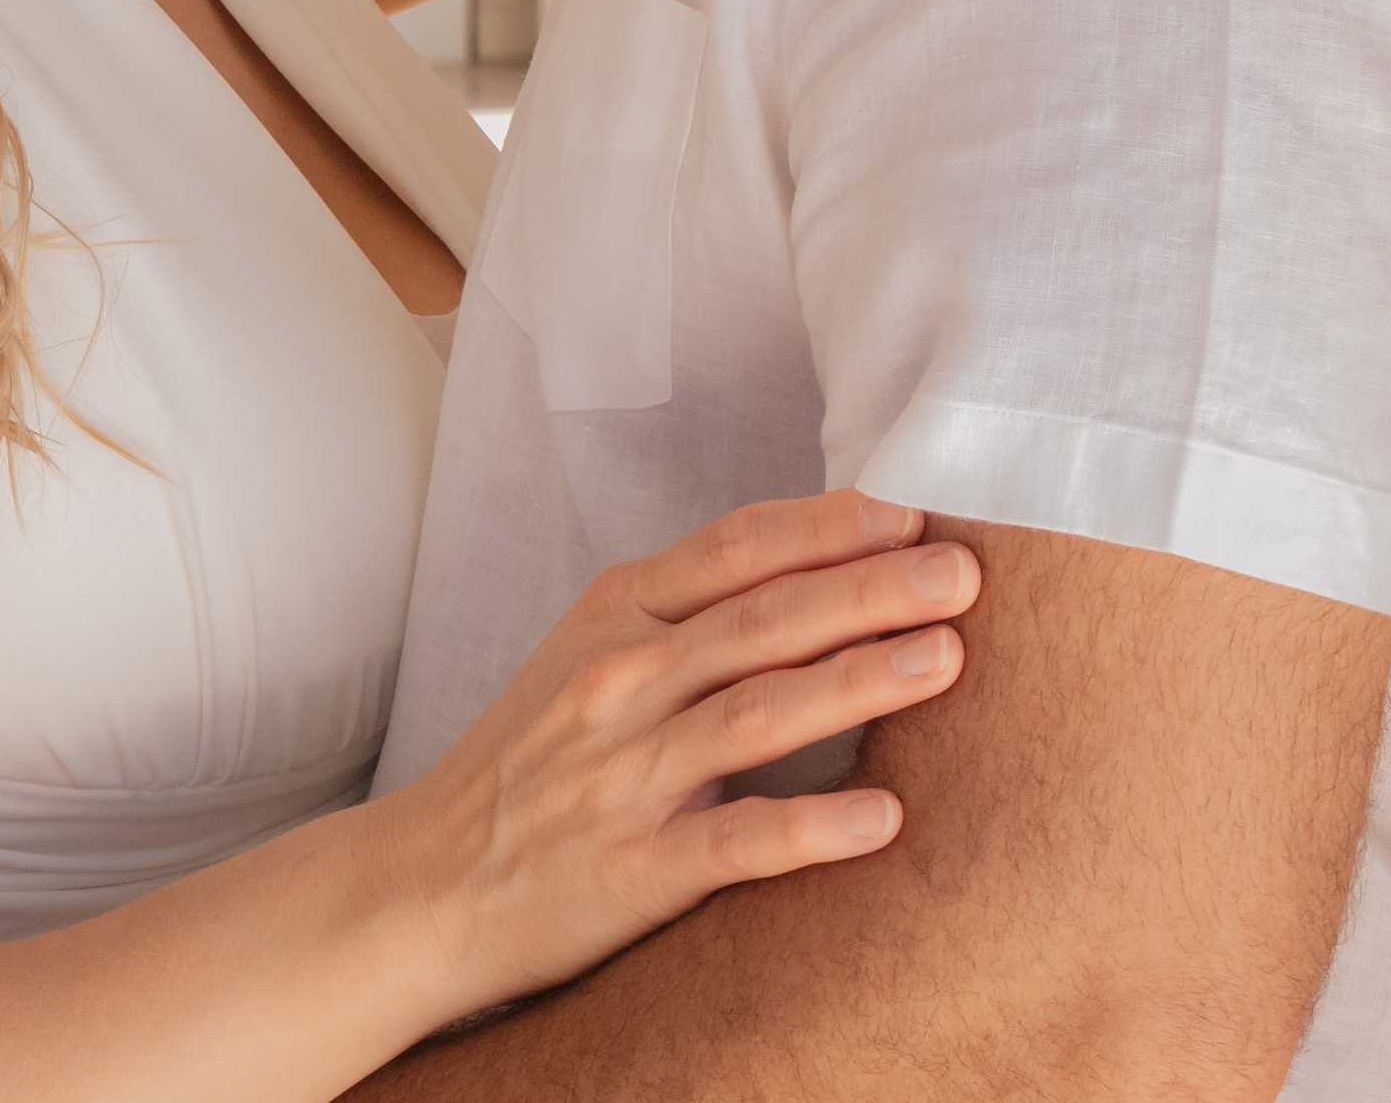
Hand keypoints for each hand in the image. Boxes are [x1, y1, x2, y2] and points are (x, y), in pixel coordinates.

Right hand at [379, 490, 978, 1027]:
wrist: (427, 880)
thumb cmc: (528, 763)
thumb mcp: (588, 656)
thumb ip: (684, 618)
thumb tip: (809, 579)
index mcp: (615, 615)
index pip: (735, 549)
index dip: (826, 525)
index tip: (910, 509)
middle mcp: (623, 680)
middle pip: (763, 619)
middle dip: (870, 588)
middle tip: (962, 572)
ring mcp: (626, 774)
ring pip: (758, 712)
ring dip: (859, 681)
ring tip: (946, 659)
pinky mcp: (633, 869)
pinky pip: (735, 841)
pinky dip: (812, 828)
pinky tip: (884, 819)